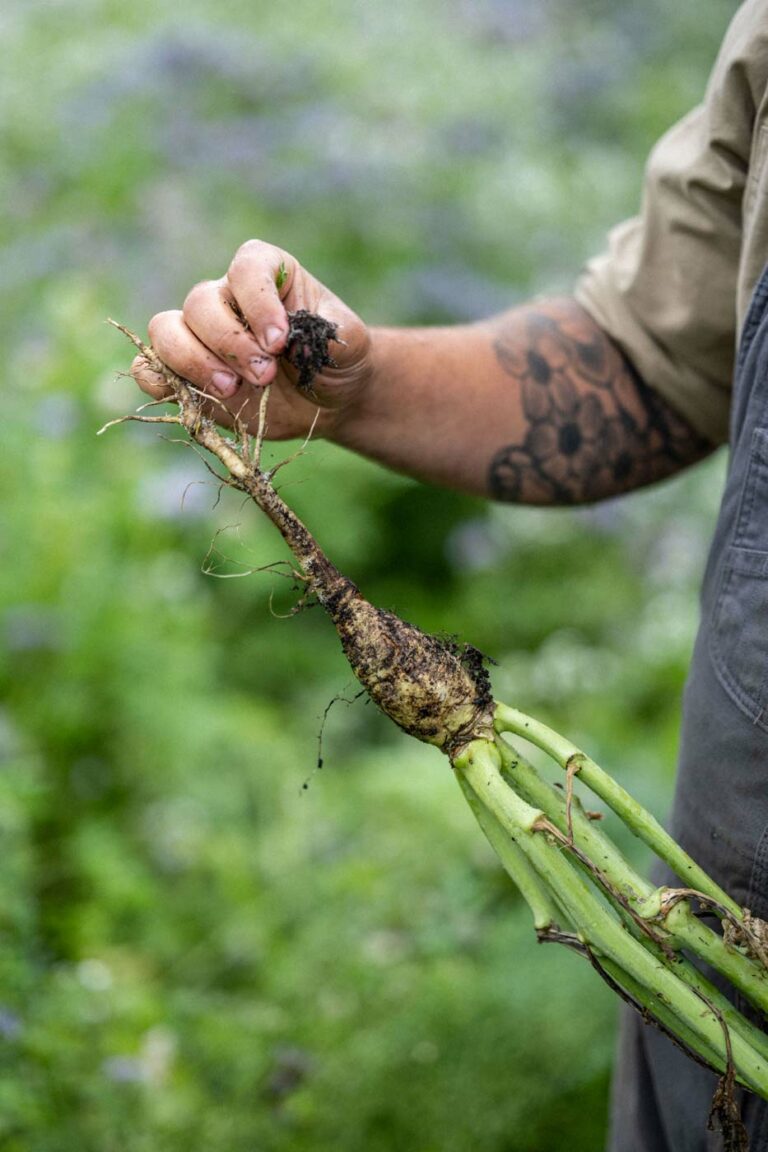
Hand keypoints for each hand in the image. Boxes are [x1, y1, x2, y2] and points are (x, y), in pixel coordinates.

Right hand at [131, 239, 371, 439]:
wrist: (326, 399)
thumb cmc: (335, 360)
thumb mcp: (350, 344)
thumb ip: (332, 334)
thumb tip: (297, 339)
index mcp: (267, 274)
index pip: (246, 269)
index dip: (257, 303)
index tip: (279, 341)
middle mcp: (226, 297)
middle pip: (200, 303)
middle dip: (230, 344)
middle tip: (265, 375)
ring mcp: (200, 335)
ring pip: (166, 330)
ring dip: (193, 361)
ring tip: (230, 389)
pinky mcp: (186, 373)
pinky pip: (149, 367)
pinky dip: (157, 380)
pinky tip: (191, 397)